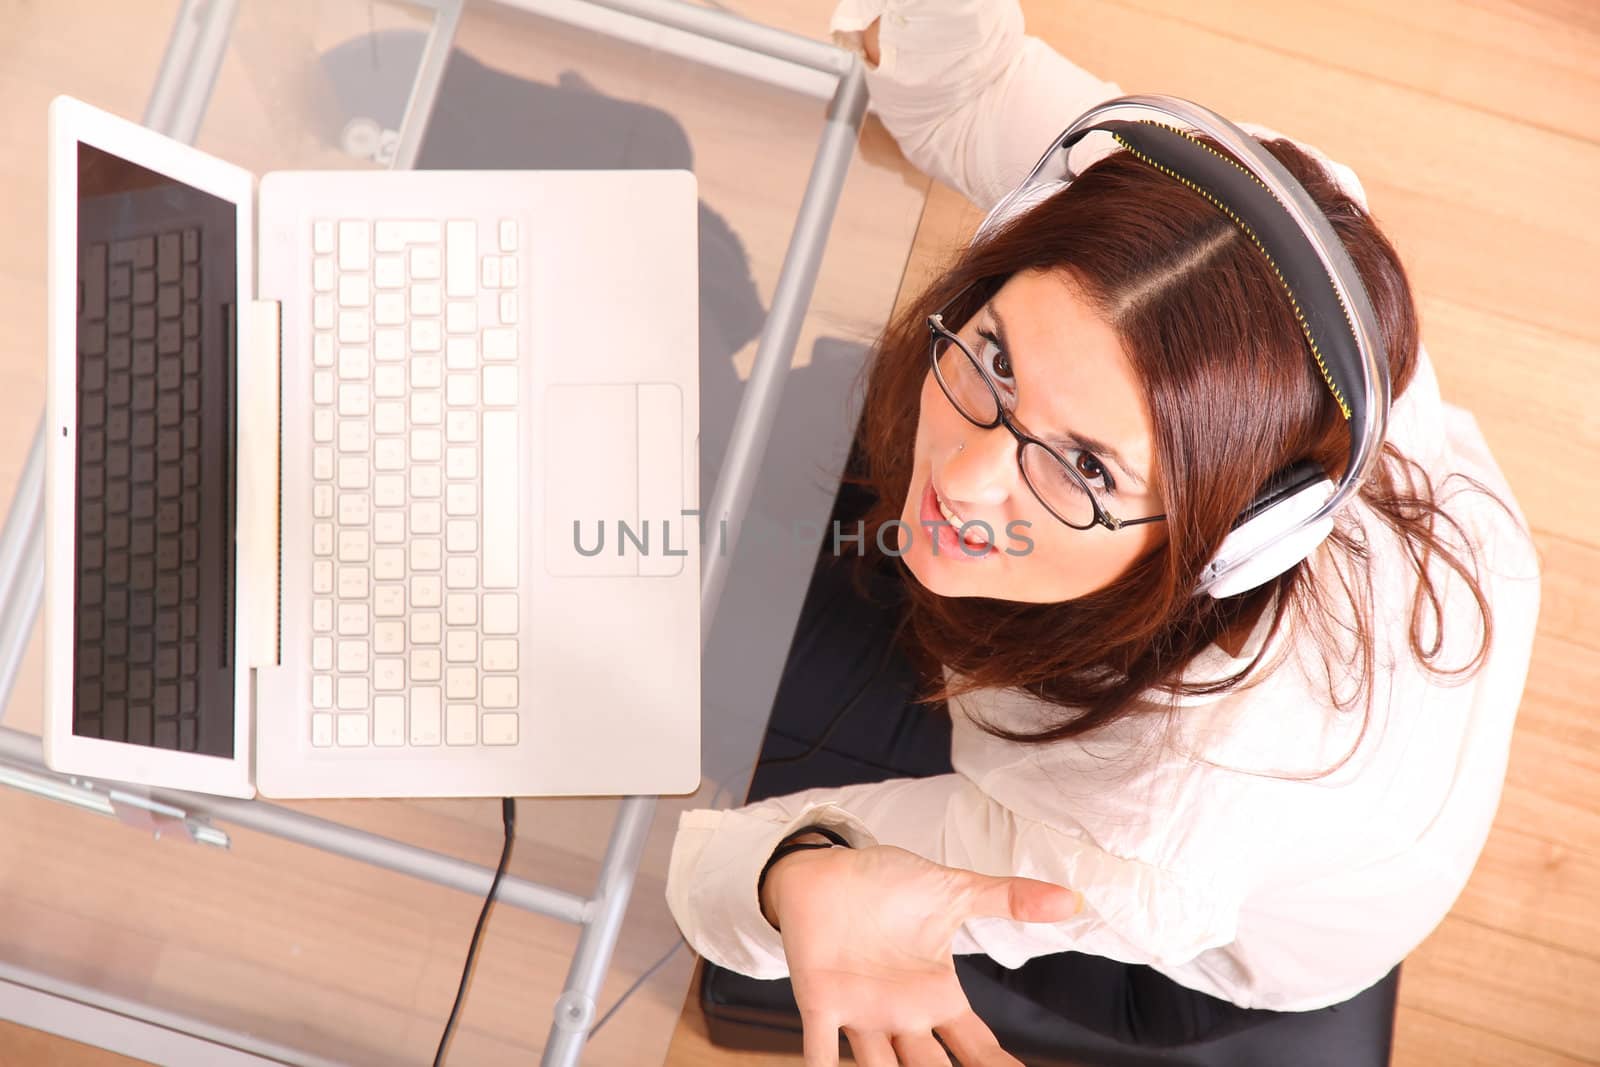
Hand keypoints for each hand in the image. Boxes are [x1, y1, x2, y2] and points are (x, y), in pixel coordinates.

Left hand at [762, 840, 1081, 1065]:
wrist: (824, 869)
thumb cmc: (887, 884)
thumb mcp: (954, 891)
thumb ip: (1008, 898)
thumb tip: (1071, 898)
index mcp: (938, 995)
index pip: (979, 1049)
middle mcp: (902, 1016)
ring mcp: (861, 1014)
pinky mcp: (820, 1003)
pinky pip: (820, 1050)